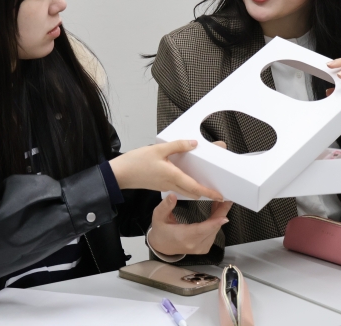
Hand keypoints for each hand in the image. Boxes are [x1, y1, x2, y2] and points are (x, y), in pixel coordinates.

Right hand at [109, 140, 223, 200]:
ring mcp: (165, 186)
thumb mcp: (158, 149)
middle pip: (192, 193)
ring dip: (196, 191)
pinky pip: (177, 188)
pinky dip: (187, 186)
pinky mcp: (160, 185)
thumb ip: (177, 146)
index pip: (195, 188)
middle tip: (216, 190)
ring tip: (205, 185)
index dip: (209, 193)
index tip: (220, 196)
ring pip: (185, 192)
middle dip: (205, 193)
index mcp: (173, 176)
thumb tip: (193, 143)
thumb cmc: (136, 163)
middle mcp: (170, 184)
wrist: (120, 174)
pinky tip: (187, 178)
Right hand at [148, 194, 232, 254]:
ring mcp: (201, 248)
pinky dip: (216, 223)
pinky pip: (214, 234)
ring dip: (219, 217)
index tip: (224, 216)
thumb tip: (173, 196)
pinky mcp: (204, 248)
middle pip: (212, 229)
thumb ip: (165, 206)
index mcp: (183, 237)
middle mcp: (195, 245)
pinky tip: (216, 212)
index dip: (214, 223)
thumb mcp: (158, 217)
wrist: (162, 246)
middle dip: (220, 213)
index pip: (201, 230)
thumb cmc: (161, 230)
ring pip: (215, 231)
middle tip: (225, 199)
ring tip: (220, 202)